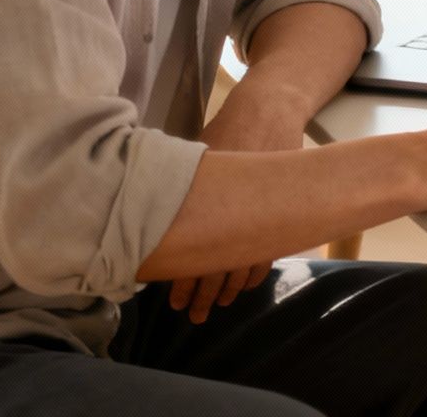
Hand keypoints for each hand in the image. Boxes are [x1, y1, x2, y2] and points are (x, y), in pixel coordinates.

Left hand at [168, 83, 305, 322]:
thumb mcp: (197, 156)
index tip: (173, 302)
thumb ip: (179, 190)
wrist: (268, 112)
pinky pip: (267, 253)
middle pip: (217, 267)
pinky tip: (242, 285)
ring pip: (242, 265)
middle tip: (192, 315)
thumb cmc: (227, 129)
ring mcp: (260, 215)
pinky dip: (254, 272)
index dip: (183, 283)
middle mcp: (234, 214)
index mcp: (209, 203)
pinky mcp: (278, 212)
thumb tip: (149, 218)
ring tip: (216, 304)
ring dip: (228, 288)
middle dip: (203, 294)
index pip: (194, 256)